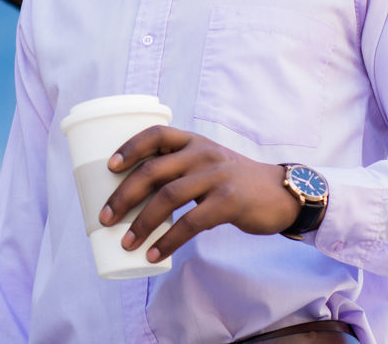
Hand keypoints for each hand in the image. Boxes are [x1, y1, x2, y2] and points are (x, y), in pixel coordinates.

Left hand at [97, 126, 300, 262]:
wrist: (281, 193)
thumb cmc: (233, 182)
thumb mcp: (208, 163)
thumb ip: (180, 170)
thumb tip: (134, 199)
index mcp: (193, 141)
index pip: (156, 134)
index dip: (129, 147)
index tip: (109, 167)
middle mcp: (202, 153)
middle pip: (153, 170)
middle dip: (123, 195)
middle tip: (105, 218)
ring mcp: (216, 175)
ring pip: (168, 197)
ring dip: (142, 223)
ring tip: (126, 242)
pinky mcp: (229, 201)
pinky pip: (191, 222)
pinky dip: (169, 240)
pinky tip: (156, 253)